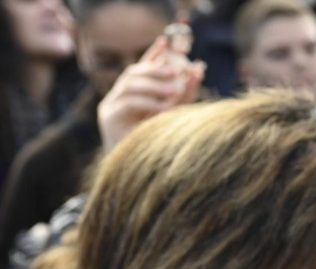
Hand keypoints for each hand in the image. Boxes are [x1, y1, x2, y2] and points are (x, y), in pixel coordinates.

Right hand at [98, 36, 204, 150]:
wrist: (142, 173)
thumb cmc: (160, 143)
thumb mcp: (175, 114)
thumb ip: (184, 93)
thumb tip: (199, 68)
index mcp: (134, 95)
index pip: (142, 68)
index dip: (152, 53)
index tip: (166, 40)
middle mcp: (119, 97)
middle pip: (134, 73)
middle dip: (156, 68)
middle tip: (177, 69)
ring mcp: (110, 106)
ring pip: (129, 85)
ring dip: (154, 85)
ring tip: (174, 89)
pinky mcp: (108, 118)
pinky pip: (127, 103)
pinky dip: (147, 103)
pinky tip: (162, 108)